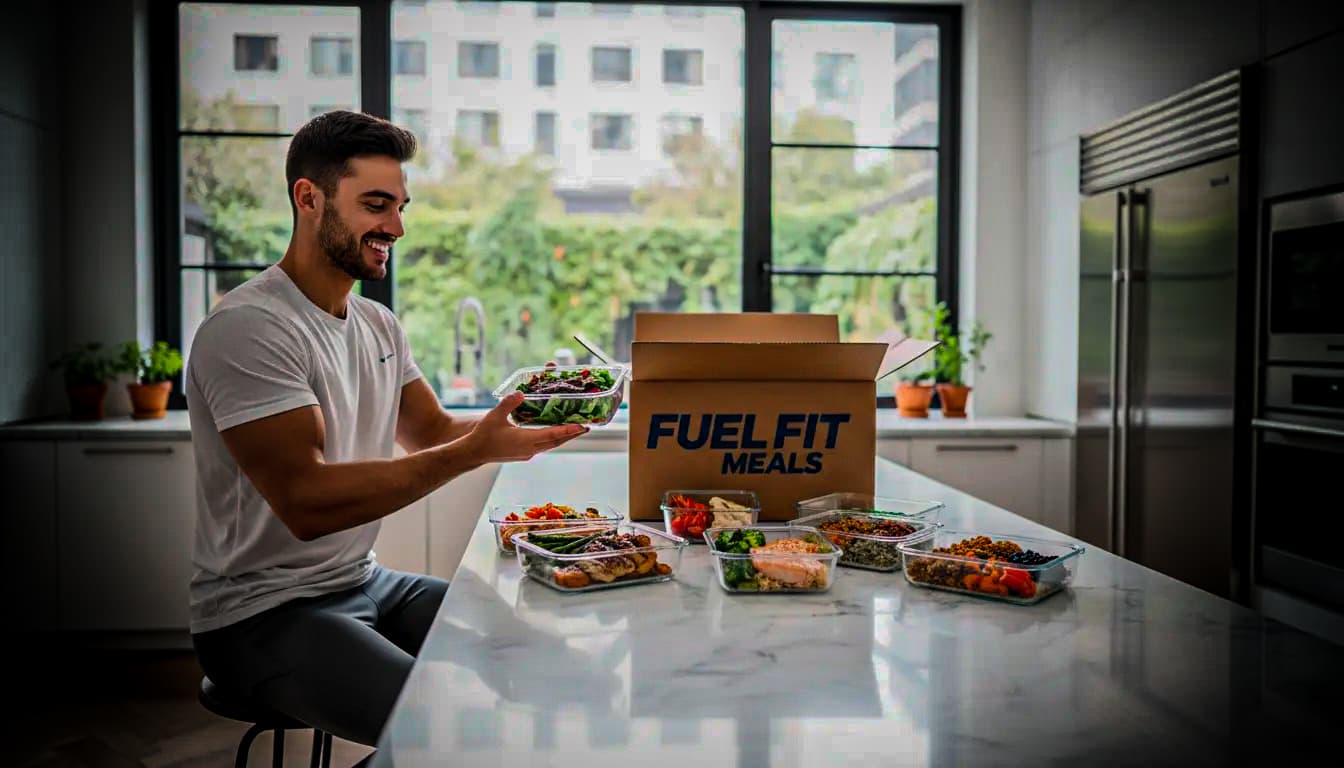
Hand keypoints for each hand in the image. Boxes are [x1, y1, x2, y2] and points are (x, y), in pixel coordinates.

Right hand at [466, 392, 588, 462]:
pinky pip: (544, 446)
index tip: (582, 426)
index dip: (568, 430)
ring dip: (563, 437)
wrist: (474, 453)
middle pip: (556, 441)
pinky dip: (553, 439)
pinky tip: (556, 432)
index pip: (552, 435)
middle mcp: (530, 449)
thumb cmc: (483, 435)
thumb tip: (520, 393)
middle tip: (586, 426)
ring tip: (576, 429)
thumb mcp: (495, 416)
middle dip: (572, 434)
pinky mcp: (524, 454)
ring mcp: (528, 453)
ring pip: (551, 445)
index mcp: (525, 441)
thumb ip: (509, 403)